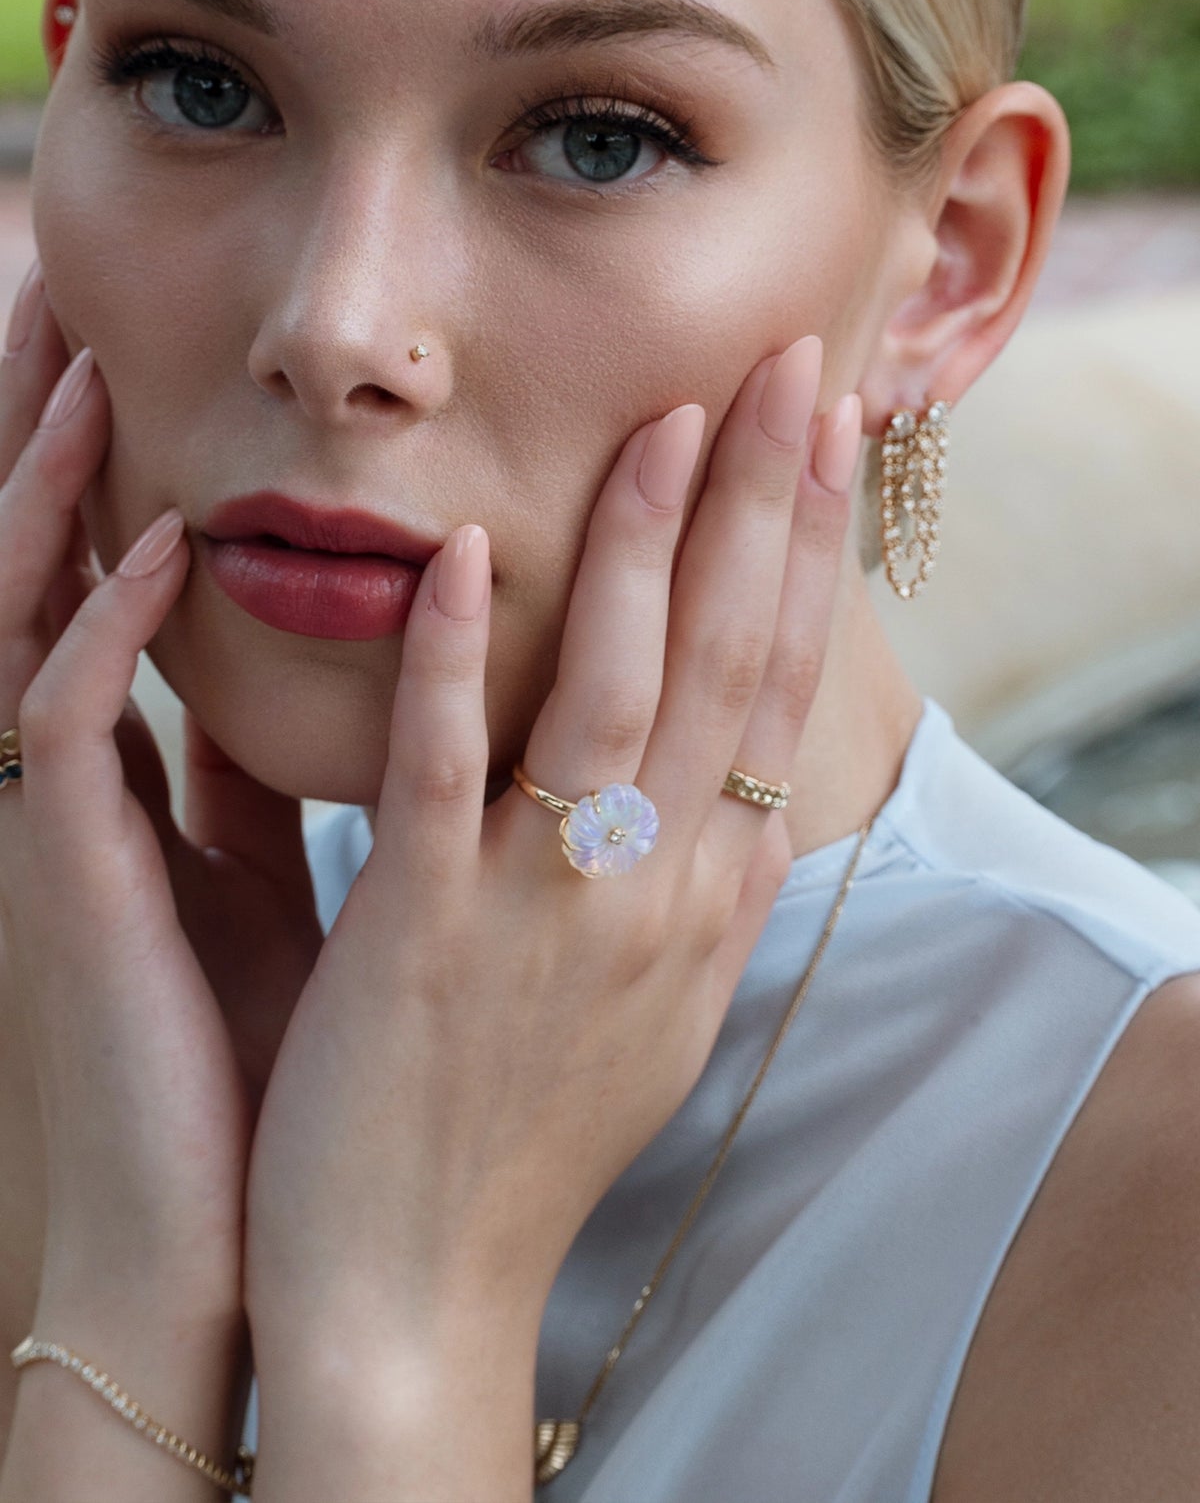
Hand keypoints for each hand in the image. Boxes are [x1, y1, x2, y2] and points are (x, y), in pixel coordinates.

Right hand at [0, 263, 321, 1324]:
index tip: (118, 360)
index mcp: (118, 785)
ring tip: (73, 355)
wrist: (229, 1231)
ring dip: (46, 489)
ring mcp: (51, 832)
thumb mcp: (256, 887)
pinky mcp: (67, 885)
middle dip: (34, 437)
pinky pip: (62, 725)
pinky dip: (107, 626)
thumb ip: (250, 785)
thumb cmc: (256, 1059)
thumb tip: (280, 699)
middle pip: (30, 572)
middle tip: (55, 295)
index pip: (86, 591)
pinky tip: (159, 541)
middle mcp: (68, 791)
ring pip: (18, 618)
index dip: (92, 475)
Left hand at [244, 336, 858, 1378]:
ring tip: (669, 419)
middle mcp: (656, 893)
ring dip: (649, 546)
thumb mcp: (650, 1007)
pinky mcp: (420, 932)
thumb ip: (685, 883)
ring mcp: (545, 909)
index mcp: (706, 902)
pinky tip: (479, 555)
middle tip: (785, 371)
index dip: (807, 555)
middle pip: (729, 665)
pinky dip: (465, 659)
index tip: (820, 440)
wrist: (420, 1291)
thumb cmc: (525, 1136)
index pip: (780, 692)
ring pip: (618, 692)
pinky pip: (451, 771)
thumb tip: (717, 783)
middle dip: (765, 505)